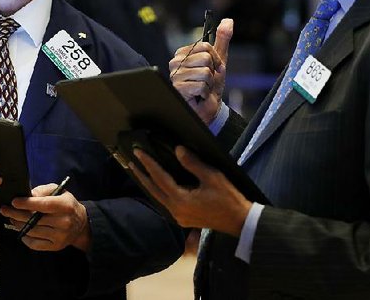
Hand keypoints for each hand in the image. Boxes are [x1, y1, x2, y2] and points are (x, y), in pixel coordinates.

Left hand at [1, 182, 90, 252]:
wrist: (81, 224)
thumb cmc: (66, 204)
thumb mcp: (58, 191)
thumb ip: (43, 191)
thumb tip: (28, 195)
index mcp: (65, 206)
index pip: (43, 205)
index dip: (26, 203)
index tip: (13, 201)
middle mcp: (64, 222)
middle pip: (34, 219)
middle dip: (16, 214)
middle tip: (4, 210)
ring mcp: (59, 236)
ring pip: (32, 231)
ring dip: (18, 224)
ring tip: (11, 218)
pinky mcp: (55, 246)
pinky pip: (35, 244)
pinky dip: (25, 238)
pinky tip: (21, 230)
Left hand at [130, 146, 250, 236]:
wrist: (238, 221)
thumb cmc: (228, 198)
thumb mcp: (212, 177)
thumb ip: (192, 163)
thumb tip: (177, 149)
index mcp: (180, 200)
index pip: (159, 178)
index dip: (148, 163)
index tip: (138, 151)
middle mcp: (175, 210)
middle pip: (153, 190)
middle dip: (141, 175)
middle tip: (131, 161)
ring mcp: (178, 217)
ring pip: (157, 197)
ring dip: (148, 183)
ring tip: (138, 171)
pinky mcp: (183, 219)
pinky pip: (165, 202)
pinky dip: (158, 191)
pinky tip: (156, 185)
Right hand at [169, 18, 232, 123]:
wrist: (209, 108)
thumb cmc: (211, 84)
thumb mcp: (219, 60)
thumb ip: (222, 40)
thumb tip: (228, 20)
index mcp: (183, 53)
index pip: (205, 46)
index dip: (215, 59)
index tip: (212, 68)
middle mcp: (176, 62)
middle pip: (206, 58)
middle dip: (213, 71)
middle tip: (207, 80)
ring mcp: (175, 76)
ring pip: (205, 72)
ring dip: (209, 84)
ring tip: (203, 89)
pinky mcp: (178, 89)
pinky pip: (201, 85)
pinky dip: (205, 93)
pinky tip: (199, 96)